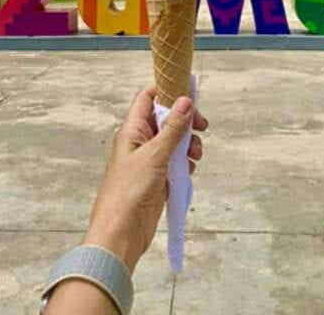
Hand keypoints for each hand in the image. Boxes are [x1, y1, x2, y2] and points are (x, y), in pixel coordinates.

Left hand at [83, 87, 207, 272]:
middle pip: (166, 118)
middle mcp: (139, 141)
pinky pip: (175, 161)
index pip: (148, 97)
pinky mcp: (157, 178)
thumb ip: (173, 128)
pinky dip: (184, 162)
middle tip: (202, 127)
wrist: (121, 233)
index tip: (189, 93)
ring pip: (174, 140)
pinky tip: (188, 170)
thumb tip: (185, 100)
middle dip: (185, 121)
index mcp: (132, 129)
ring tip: (195, 156)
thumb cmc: (129, 191)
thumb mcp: (155, 155)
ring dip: (188, 144)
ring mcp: (149, 160)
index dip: (167, 91)